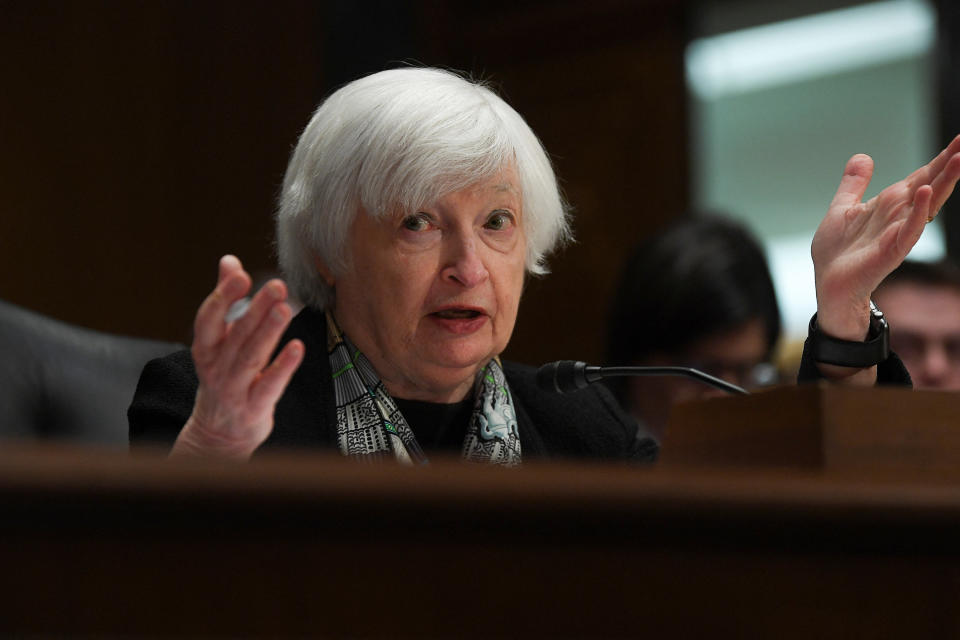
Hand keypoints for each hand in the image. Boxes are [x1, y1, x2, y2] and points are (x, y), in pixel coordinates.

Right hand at [172, 255, 303, 459]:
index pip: (208, 319)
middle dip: (256, 309)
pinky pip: (269, 386)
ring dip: (268, 333)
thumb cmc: (222, 376)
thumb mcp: (217, 341)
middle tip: (277, 286)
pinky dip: (282, 367)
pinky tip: (297, 347)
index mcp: (206, 347)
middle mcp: (217, 367)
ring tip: (284, 309)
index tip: (241, 276)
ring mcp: (234, 389)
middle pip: (236, 335)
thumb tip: (229, 261)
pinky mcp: (254, 408)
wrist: (217, 434)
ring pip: (251, 358)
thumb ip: (225, 300)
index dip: (223, 296)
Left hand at [811, 136, 959, 381]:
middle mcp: (899, 216)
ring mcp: (897, 233)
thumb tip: (863, 156)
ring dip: (942, 183)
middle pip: (930, 185)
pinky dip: (918, 212)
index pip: (921, 176)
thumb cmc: (837, 251)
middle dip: (949, 165)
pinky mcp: (890, 252)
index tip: (959, 138)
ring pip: (926, 205)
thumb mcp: (842, 209)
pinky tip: (925, 194)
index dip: (939, 159)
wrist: (828, 284)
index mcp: (890, 204)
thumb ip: (854, 184)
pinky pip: (908, 230)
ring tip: (959, 159)